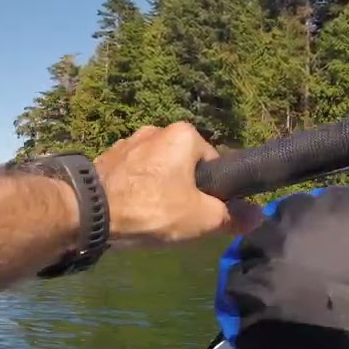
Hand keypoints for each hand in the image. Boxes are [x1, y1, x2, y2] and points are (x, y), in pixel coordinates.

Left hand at [95, 122, 262, 245]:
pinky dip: (136, 191)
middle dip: (184, 190)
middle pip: (184, 166)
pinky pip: (132, 176)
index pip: (213, 162)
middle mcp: (155, 129)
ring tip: (153, 218)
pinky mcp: (105, 159)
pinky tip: (131, 212)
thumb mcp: (202, 218)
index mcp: (183, 133)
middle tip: (179, 219)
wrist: (90, 213)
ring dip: (158, 190)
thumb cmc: (153, 208)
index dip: (214, 191)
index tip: (204, 212)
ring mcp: (127, 142)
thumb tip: (258, 216)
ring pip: (156, 171)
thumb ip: (231, 216)